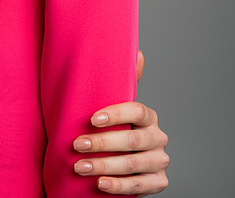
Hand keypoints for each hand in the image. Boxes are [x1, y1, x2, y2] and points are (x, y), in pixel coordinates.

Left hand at [73, 53, 168, 194]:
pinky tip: (99, 183)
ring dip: (103, 166)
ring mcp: (160, 162)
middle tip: (77, 144)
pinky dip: (117, 185)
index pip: (137, 111)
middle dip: (102, 143)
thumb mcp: (116, 107)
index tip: (92, 119)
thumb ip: (124, 82)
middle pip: (132, 139)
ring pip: (132, 164)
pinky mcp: (158, 183)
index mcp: (150, 117)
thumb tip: (139, 53)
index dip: (116, 114)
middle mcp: (158, 138)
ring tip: (79, 166)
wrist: (120, 161)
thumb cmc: (114, 129)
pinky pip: (137, 187)